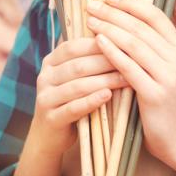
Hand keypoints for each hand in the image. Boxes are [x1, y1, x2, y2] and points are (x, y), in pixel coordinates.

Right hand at [32, 38, 126, 156]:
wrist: (48, 136)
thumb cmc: (69, 101)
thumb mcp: (72, 78)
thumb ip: (86, 60)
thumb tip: (114, 38)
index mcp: (50, 61)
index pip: (73, 47)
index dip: (97, 44)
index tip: (122, 43)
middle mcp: (44, 77)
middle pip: (77, 65)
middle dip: (106, 62)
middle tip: (130, 61)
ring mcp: (45, 97)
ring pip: (77, 86)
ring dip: (104, 81)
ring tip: (126, 79)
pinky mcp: (50, 119)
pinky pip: (73, 107)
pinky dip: (91, 101)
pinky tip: (108, 96)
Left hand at [87, 0, 175, 175]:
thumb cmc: (163, 98)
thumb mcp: (163, 67)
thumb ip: (149, 45)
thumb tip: (119, 19)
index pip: (154, 15)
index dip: (130, 3)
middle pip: (140, 27)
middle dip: (113, 13)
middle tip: (91, 5)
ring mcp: (169, 76)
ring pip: (134, 44)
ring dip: (109, 28)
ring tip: (90, 21)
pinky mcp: (156, 94)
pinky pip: (129, 67)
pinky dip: (112, 51)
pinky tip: (97, 41)